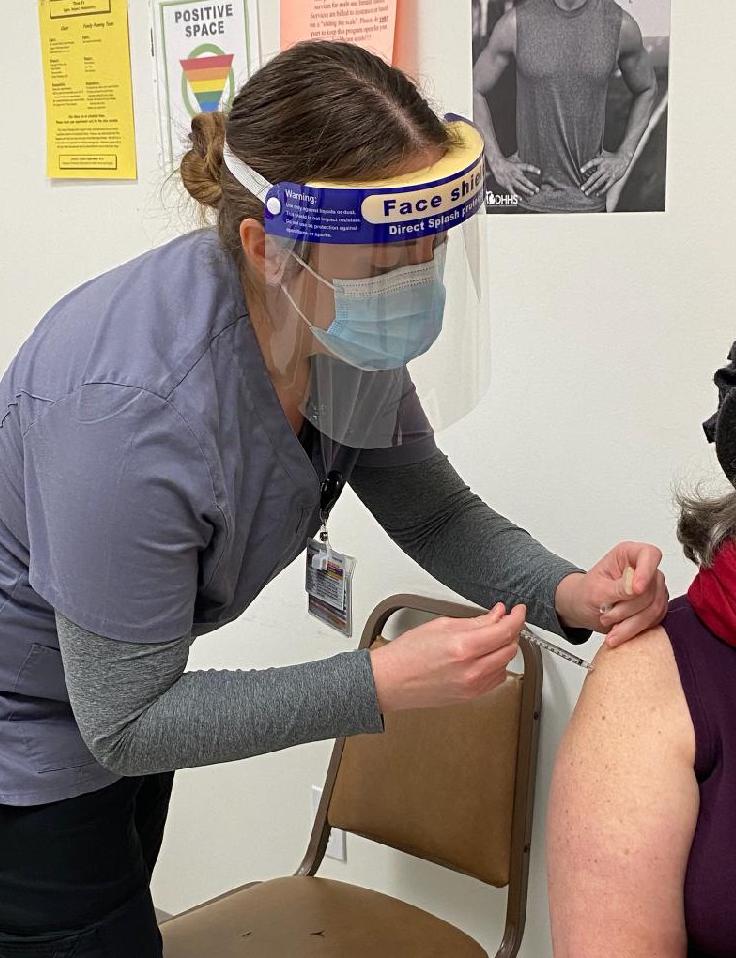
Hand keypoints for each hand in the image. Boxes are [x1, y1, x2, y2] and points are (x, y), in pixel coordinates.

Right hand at [369, 603, 524, 712]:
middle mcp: (472, 669)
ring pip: (506, 664)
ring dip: (504, 648)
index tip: (518, 611)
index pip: (505, 630)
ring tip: (491, 637)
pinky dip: (497, 665)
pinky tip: (485, 656)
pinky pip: (496, 679)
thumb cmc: (407, 655)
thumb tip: (495, 615)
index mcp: (464, 647)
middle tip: (504, 620)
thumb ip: (474, 621)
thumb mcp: (441, 626)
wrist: (391, 681)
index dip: (516, 617)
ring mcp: (473, 686)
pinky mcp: (471, 696)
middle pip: (510, 648)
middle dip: (510, 631)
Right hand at [490, 153, 540, 198]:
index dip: (533, 169)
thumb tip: (522, 149)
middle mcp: (515, 173)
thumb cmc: (506, 162)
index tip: (539, 172)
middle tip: (537, 189)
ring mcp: (511, 180)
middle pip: (525, 180)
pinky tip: (519, 198)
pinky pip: (511, 191)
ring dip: (526, 190)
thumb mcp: (514, 158)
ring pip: (519, 186)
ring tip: (532, 193)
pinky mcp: (507, 184)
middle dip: (531, 185)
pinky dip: (515, 195)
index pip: (527, 167)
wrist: (497, 165)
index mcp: (518, 166)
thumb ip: (520, 156)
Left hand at [555, 542, 667, 646]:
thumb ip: (617, 588)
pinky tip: (618, 632)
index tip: (636, 590)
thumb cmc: (587, 593)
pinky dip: (635, 629)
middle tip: (605, 616)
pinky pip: (654, 620)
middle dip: (627, 608)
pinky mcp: (655, 607)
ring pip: (655, 608)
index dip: (646, 572)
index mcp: (628, 554)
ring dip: (630, 622)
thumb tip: (636, 588)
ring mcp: (653, 588)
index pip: (649, 555)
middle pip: (651, 589)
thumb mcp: (596, 590)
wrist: (584, 609)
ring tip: (609, 625)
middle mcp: (645, 569)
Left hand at [580, 150, 631, 195]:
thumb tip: (585, 166)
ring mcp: (608, 174)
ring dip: (592, 188)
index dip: (586, 166)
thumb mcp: (603, 156)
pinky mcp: (613, 178)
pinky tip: (597, 194)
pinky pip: (606, 186)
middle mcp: (604, 167)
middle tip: (582, 188)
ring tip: (586, 193)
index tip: (581, 171)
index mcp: (601, 161)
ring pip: (598, 183)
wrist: (624, 159)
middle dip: (587, 183)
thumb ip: (596, 161)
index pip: (592, 163)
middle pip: (594, 177)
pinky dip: (601, 191)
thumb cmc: (612, 158)